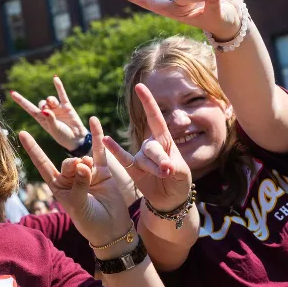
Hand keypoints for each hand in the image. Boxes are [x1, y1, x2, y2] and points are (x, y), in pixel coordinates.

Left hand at [9, 76, 87, 151]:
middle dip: (43, 105)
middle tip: (47, 110)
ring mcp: (57, 108)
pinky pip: (61, 94)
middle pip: (41, 103)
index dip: (21, 101)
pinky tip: (55, 78)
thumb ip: (50, 120)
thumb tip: (45, 109)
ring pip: (50, 99)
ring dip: (50, 100)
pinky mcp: (66, 106)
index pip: (29, 108)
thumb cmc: (63, 137)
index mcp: (41, 119)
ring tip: (53, 104)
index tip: (12, 93)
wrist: (76, 139)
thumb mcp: (54, 130)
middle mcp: (48, 113)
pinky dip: (59, 86)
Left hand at [18, 117, 131, 248]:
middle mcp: (70, 178)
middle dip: (73, 166)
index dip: (33, 149)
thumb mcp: (79, 205)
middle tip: (81, 171)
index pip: (42, 164)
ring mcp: (86, 173)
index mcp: (57, 186)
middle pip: (66, 163)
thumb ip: (79, 184)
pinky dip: (97, 136)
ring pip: (82, 159)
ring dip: (86, 163)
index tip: (22, 133)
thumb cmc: (90, 221)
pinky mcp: (102, 171)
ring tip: (91, 173)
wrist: (111, 228)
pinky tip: (93, 121)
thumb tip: (82, 163)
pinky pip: (98, 151)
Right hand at [103, 84, 191, 211]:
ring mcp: (140, 156)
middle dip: (160, 159)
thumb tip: (163, 167)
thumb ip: (172, 166)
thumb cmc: (179, 182)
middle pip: (152, 146)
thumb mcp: (182, 172)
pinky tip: (105, 140)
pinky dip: (114, 150)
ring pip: (142, 157)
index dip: (148, 103)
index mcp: (165, 140)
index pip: (155, 118)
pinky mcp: (132, 169)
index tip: (139, 87)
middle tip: (169, 170)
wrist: (171, 199)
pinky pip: (123, 158)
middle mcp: (151, 145)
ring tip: (164, 175)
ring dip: (152, 167)